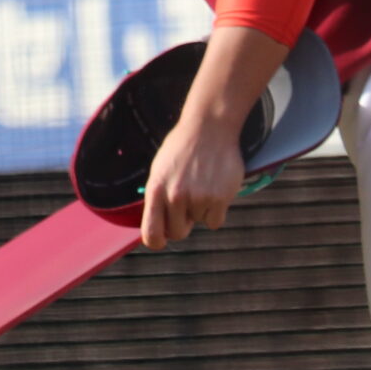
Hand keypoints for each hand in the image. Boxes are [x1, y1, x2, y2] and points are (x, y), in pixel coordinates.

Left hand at [139, 115, 244, 250]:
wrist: (209, 128)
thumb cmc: (183, 148)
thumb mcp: (160, 169)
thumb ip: (157, 197)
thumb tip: (158, 224)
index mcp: (156, 190)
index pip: (151, 233)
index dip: (156, 241)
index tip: (162, 239)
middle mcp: (175, 196)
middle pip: (178, 233)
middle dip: (183, 224)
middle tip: (188, 205)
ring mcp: (198, 198)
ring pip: (199, 223)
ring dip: (202, 210)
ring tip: (202, 184)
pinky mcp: (219, 198)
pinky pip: (216, 221)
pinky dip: (217, 211)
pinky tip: (215, 189)